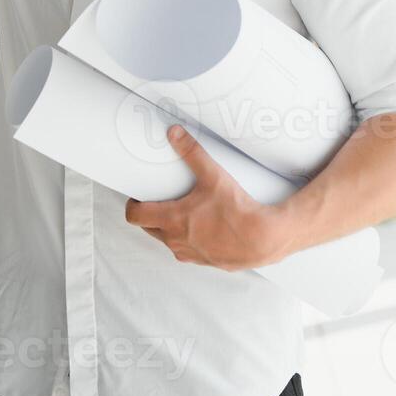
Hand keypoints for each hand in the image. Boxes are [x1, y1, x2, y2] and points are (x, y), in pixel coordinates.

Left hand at [124, 125, 291, 270]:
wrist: (262, 239)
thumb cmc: (237, 211)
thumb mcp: (213, 176)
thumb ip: (192, 153)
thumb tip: (175, 133)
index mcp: (172, 220)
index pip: (135, 216)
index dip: (133, 205)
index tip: (139, 196)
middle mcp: (176, 241)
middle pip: (148, 228)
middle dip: (150, 215)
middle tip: (159, 200)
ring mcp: (189, 254)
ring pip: (168, 241)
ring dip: (169, 228)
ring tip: (182, 212)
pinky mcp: (204, 261)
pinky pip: (188, 251)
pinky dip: (189, 240)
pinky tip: (202, 228)